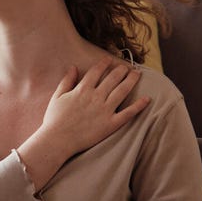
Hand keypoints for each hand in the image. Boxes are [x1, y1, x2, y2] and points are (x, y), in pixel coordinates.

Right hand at [17, 58, 149, 189]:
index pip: (97, 71)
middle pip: (113, 78)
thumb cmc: (54, 120)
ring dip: (131, 80)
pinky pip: (128, 113)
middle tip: (127, 66)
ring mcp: (105, 110)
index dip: (104, 63)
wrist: (57, 141)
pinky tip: (146, 99)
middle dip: (121, 70)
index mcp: (82, 90)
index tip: (109, 59)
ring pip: (122, 91)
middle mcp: (96, 97)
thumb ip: (66, 81)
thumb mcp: (57, 97)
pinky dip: (138, 106)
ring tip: (137, 74)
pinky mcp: (110, 124)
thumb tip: (73, 67)